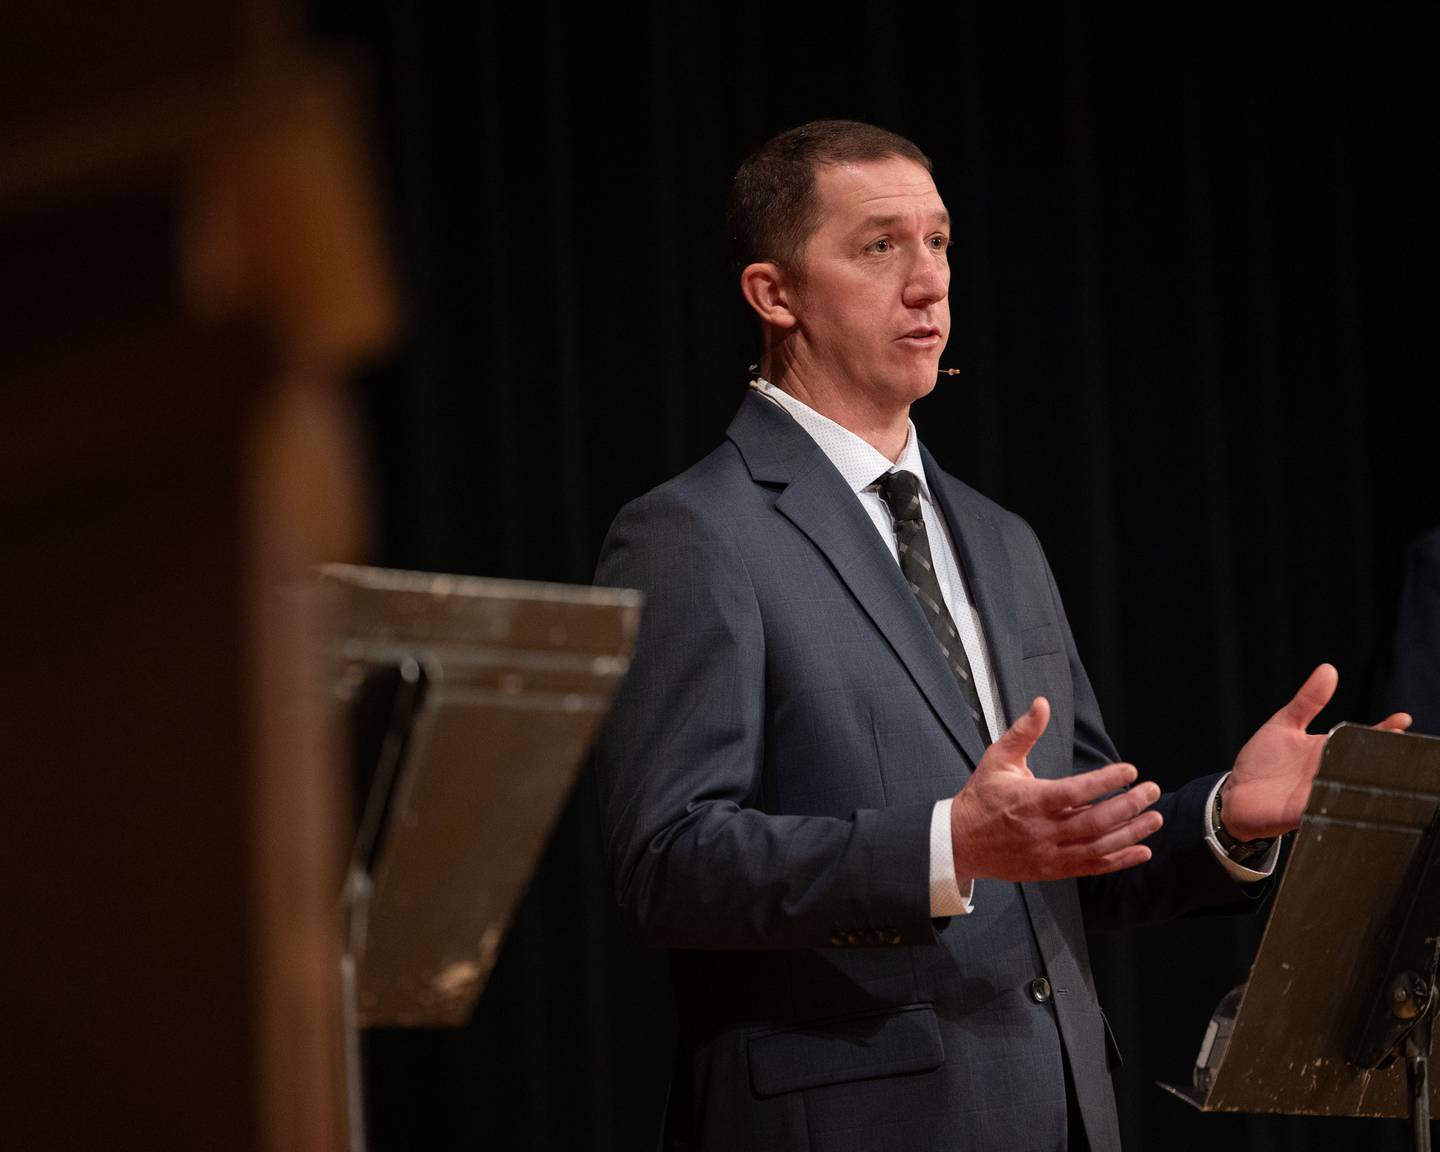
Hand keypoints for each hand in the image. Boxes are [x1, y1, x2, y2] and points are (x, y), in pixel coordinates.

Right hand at [949, 697, 1162, 882]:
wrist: (961, 841)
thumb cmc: (981, 797)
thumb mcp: (997, 758)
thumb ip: (1023, 732)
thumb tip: (1041, 704)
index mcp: (1031, 800)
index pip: (1076, 791)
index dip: (1105, 781)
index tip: (1129, 770)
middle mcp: (1044, 829)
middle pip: (1095, 821)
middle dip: (1128, 806)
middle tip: (1151, 791)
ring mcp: (1050, 853)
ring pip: (1098, 846)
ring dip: (1131, 833)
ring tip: (1154, 818)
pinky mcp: (1053, 869)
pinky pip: (1092, 867)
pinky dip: (1119, 860)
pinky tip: (1142, 851)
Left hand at [1222, 663, 1411, 840]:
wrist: (1236, 796)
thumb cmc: (1263, 761)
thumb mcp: (1285, 724)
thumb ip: (1307, 701)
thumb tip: (1328, 669)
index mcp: (1328, 750)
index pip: (1362, 739)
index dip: (1384, 730)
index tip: (1402, 719)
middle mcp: (1330, 773)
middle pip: (1364, 764)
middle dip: (1382, 755)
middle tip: (1395, 741)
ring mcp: (1320, 793)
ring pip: (1351, 786)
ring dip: (1363, 777)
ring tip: (1378, 762)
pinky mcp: (1304, 812)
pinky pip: (1325, 807)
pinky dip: (1332, 799)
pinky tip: (1339, 790)